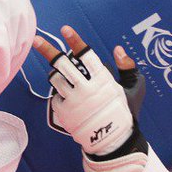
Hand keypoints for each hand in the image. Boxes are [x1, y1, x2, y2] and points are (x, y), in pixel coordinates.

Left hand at [31, 26, 135, 156]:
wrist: (112, 142)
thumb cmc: (124, 111)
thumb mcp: (134, 88)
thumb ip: (127, 66)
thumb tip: (117, 49)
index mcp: (103, 80)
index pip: (87, 55)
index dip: (76, 41)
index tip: (65, 29)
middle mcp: (85, 89)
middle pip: (62, 64)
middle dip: (47, 50)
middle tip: (36, 40)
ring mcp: (73, 101)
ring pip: (55, 79)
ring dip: (57, 74)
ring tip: (66, 79)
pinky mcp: (63, 113)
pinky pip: (55, 96)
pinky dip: (61, 94)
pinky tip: (71, 100)